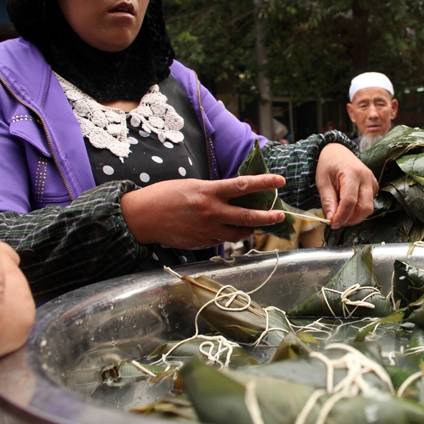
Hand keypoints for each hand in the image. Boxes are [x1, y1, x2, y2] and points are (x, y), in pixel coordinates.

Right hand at [120, 175, 286, 248]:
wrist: (143, 217)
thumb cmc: (165, 195)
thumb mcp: (193, 185)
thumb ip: (214, 191)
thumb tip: (235, 195)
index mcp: (209, 192)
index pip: (243, 186)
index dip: (264, 183)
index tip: (280, 181)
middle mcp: (211, 212)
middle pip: (248, 217)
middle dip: (268, 217)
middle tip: (280, 216)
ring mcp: (207, 230)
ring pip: (238, 233)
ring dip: (249, 229)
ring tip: (253, 224)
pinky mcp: (201, 243)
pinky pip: (222, 240)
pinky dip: (228, 235)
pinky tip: (224, 230)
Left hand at [315, 144, 377, 228]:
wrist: (338, 151)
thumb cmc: (328, 164)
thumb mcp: (322, 181)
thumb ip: (328, 201)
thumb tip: (332, 219)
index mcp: (352, 173)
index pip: (350, 201)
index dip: (342, 216)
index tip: (333, 224)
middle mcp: (366, 177)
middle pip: (364, 207)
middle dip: (351, 219)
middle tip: (337, 221)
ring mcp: (372, 181)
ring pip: (369, 208)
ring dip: (355, 216)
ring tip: (341, 212)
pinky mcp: (374, 186)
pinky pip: (370, 203)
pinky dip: (359, 209)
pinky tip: (349, 204)